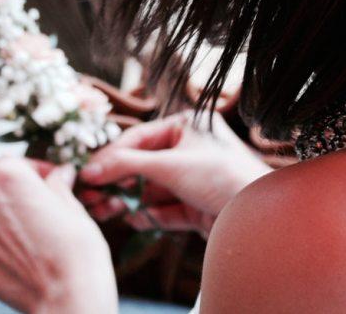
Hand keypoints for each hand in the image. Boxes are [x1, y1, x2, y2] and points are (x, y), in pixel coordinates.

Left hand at [0, 157, 118, 313]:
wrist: (70, 297)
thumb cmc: (77, 252)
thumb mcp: (73, 208)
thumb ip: (59, 186)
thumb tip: (60, 175)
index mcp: (8, 177)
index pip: (15, 161)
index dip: (37, 168)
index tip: (51, 177)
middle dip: (9, 189)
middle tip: (34, 202)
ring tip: (9, 224)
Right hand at [79, 111, 271, 234]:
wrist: (259, 215)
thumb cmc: (222, 176)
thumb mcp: (169, 165)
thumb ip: (126, 166)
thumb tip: (89, 170)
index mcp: (187, 125)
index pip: (138, 138)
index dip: (111, 156)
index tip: (86, 173)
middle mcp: (189, 149)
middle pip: (141, 166)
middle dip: (115, 182)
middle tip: (88, 196)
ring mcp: (193, 179)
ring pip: (150, 190)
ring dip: (126, 201)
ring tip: (102, 211)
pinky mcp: (197, 206)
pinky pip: (164, 209)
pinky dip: (147, 215)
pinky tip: (131, 220)